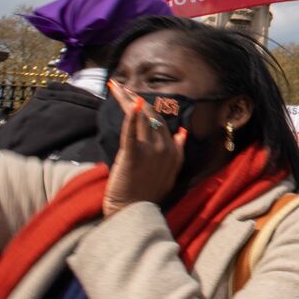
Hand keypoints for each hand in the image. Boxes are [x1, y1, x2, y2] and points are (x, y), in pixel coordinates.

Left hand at [103, 81, 187, 216]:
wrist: (134, 212)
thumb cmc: (148, 193)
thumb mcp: (170, 171)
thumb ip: (178, 150)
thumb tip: (183, 132)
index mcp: (174, 150)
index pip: (161, 120)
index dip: (148, 106)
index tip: (136, 95)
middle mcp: (165, 147)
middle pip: (150, 115)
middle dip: (135, 97)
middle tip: (121, 86)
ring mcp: (150, 150)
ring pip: (140, 118)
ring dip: (127, 99)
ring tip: (116, 87)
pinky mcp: (133, 155)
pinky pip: (132, 132)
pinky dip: (130, 116)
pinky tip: (128, 101)